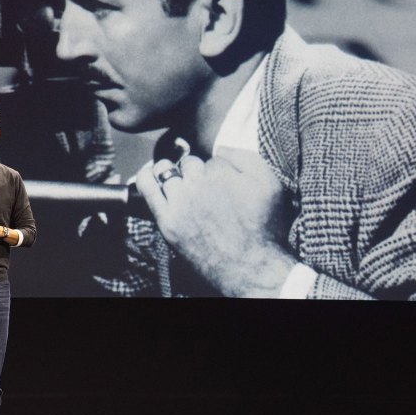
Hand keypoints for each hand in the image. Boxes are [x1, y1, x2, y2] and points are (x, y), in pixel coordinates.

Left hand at [132, 148, 296, 297]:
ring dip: (173, 174)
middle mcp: (198, 184)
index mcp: (221, 173)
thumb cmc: (263, 226)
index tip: (224, 186)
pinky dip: (145, 177)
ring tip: (181, 185)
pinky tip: (150, 175)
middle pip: (189, 164)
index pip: (212, 159)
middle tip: (206, 192)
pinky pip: (147, 189)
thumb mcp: (270, 184)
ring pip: (168, 173)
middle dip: (197, 172)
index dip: (219, 171)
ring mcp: (180, 203)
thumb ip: (246, 157)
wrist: (251, 266)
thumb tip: (220, 148)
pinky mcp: (167, 221)